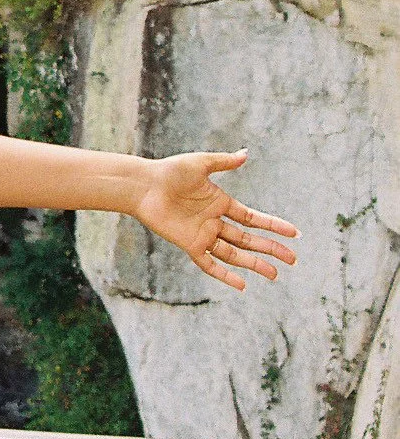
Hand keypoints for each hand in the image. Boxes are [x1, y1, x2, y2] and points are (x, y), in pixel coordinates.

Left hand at [132, 150, 297, 290]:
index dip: (273, 226)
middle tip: (293, 259)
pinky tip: (242, 285)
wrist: (142, 185)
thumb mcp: (201, 164)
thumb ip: (224, 162)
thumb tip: (246, 153)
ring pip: (234, 253)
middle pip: (248, 239)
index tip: (294, 233)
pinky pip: (209, 263)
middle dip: (270, 249)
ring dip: (254, 263)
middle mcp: (214, 221)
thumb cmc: (168, 171)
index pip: (253, 219)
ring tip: (275, 275)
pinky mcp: (188, 243)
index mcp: (220, 203)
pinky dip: (224, 274)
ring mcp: (202, 234)